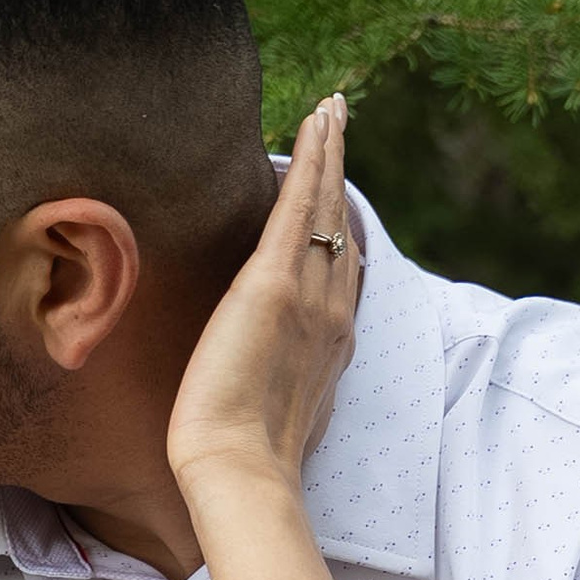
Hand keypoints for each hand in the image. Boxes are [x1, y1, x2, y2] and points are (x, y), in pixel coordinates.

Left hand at [166, 92, 358, 487]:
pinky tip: (317, 124)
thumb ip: (278, 381)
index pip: (340, 268)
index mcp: (329, 343)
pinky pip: (300, 207)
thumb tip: (267, 374)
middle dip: (340, 171)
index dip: (340, 224)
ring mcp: (309, 295)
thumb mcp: (272, 412)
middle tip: (339, 121)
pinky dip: (312, 161)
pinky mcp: (273, 284)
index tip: (337, 190)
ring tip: (331, 109)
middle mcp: (331, 312)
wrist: (237, 471)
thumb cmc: (242, 459)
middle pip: (341, 225)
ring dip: (330, 152)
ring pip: (326, 206)